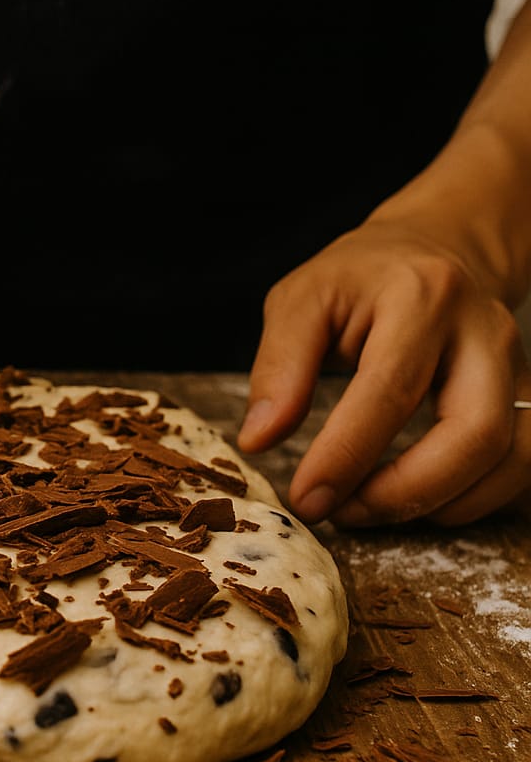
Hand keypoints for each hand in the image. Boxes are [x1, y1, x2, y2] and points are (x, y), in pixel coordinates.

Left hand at [236, 220, 530, 526]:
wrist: (436, 248)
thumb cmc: (362, 279)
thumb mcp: (303, 299)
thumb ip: (279, 366)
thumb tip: (258, 440)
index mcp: (422, 297)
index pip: (389, 392)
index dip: (346, 456)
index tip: (305, 499)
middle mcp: (484, 332)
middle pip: (474, 433)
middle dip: (406, 492)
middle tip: (342, 513)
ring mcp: (516, 366)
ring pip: (509, 458)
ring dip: (440, 503)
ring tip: (370, 508)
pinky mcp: (526, 396)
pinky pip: (520, 466)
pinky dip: (470, 499)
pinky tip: (415, 500)